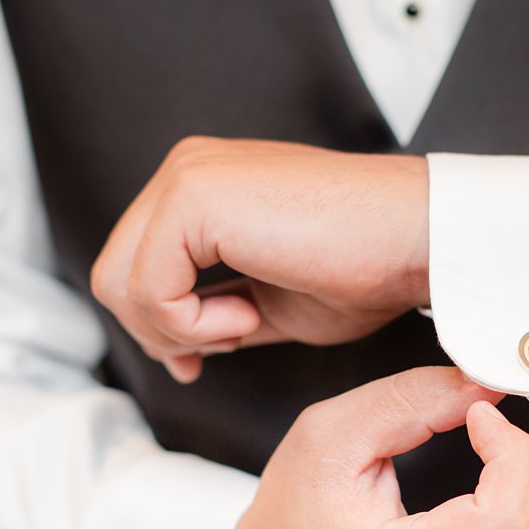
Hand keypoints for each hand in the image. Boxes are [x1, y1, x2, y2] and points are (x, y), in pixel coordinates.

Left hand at [91, 136, 429, 381]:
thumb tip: (171, 344)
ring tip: (245, 324)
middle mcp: (186, 169)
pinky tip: (247, 316)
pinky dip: (191, 325)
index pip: (134, 263)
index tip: (200, 359)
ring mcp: (185, 177)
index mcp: (203, 184)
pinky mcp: (192, 198)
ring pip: (119, 285)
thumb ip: (214, 309)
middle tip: (226, 344)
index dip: (157, 325)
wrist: (416, 239)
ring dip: (179, 330)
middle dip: (159, 332)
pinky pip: (148, 289)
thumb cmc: (366, 267)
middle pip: (113, 275)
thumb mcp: (269, 300)